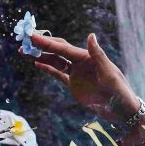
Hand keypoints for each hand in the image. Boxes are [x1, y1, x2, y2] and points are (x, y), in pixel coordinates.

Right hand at [25, 33, 140, 124]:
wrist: (120, 110)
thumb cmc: (119, 91)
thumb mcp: (109, 73)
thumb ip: (98, 55)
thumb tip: (90, 35)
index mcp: (87, 57)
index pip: (63, 48)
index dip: (47, 43)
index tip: (32, 36)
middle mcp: (80, 62)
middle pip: (57, 51)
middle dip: (41, 45)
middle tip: (25, 40)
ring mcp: (76, 73)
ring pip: (55, 61)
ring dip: (40, 56)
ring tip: (24, 51)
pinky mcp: (73, 85)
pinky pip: (58, 74)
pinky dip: (48, 68)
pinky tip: (36, 63)